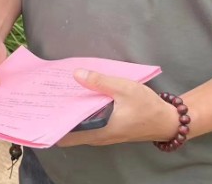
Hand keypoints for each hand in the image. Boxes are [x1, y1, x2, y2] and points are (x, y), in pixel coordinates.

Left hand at [56, 69, 179, 146]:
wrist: (167, 120)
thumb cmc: (147, 107)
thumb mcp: (124, 88)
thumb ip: (100, 82)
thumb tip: (76, 74)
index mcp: (99, 131)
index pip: (67, 135)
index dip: (54, 123)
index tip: (43, 108)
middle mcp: (98, 137)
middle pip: (70, 130)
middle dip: (59, 115)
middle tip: (48, 97)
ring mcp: (103, 134)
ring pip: (79, 127)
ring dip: (71, 113)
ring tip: (59, 94)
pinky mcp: (109, 129)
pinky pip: (89, 124)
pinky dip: (82, 113)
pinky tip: (78, 97)